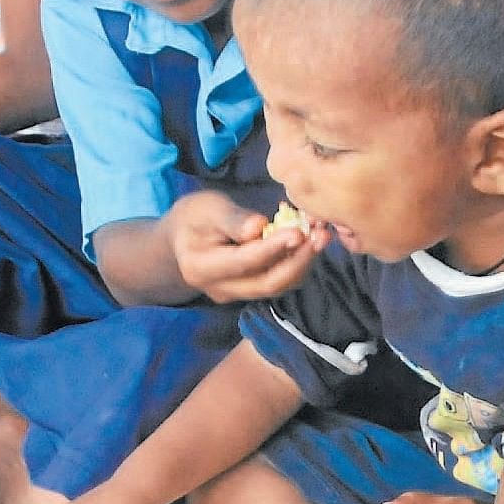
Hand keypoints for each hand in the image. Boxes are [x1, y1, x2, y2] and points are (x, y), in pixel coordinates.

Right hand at [166, 188, 325, 302]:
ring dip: (303, 262)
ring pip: (277, 286)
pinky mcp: (250, 292)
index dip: (274, 248)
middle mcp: (220, 289)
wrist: (180, 241)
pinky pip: (278, 282)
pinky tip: (310, 241)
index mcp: (202, 267)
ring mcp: (236, 295)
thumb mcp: (206, 208)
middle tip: (322, 235)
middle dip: (299, 260)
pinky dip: (297, 263)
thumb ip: (232, 219)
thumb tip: (259, 227)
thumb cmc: (193, 218)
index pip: (245, 261)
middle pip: (267, 283)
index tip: (300, 231)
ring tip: (322, 235)